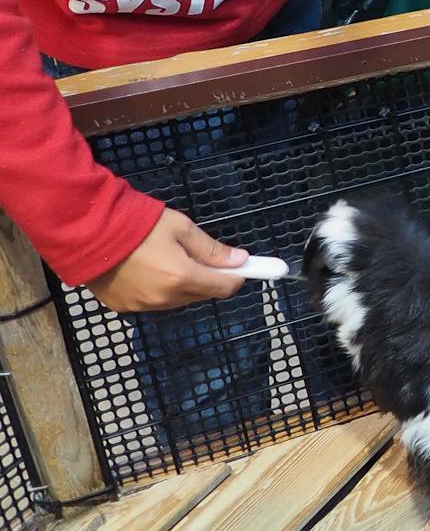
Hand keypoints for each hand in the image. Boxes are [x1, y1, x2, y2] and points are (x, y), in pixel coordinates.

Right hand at [87, 209, 247, 313]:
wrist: (87, 231)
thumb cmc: (138, 224)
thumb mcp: (181, 227)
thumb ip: (212, 249)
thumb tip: (240, 261)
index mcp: (182, 278)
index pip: (224, 288)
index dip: (236, 277)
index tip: (240, 267)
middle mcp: (164, 299)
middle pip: (201, 295)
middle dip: (208, 279)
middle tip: (200, 258)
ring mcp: (141, 306)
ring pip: (177, 301)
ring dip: (183, 287)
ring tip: (169, 261)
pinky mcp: (123, 307)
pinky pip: (152, 303)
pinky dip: (158, 291)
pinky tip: (148, 271)